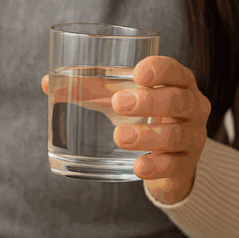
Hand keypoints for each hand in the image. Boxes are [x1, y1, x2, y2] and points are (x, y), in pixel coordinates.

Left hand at [42, 56, 210, 204]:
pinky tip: (140, 167)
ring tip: (120, 137)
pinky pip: (175, 166)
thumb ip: (90, 90)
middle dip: (149, 101)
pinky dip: (157, 166)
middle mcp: (192, 108)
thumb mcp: (121, 100)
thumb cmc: (143, 118)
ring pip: (176, 135)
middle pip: (178, 101)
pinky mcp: (186, 166)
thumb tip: (46, 82)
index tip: (138, 73)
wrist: (169, 160)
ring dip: (148, 136)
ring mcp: (192, 138)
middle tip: (118, 104)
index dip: (160, 70)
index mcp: (178, 84)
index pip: (176, 71)